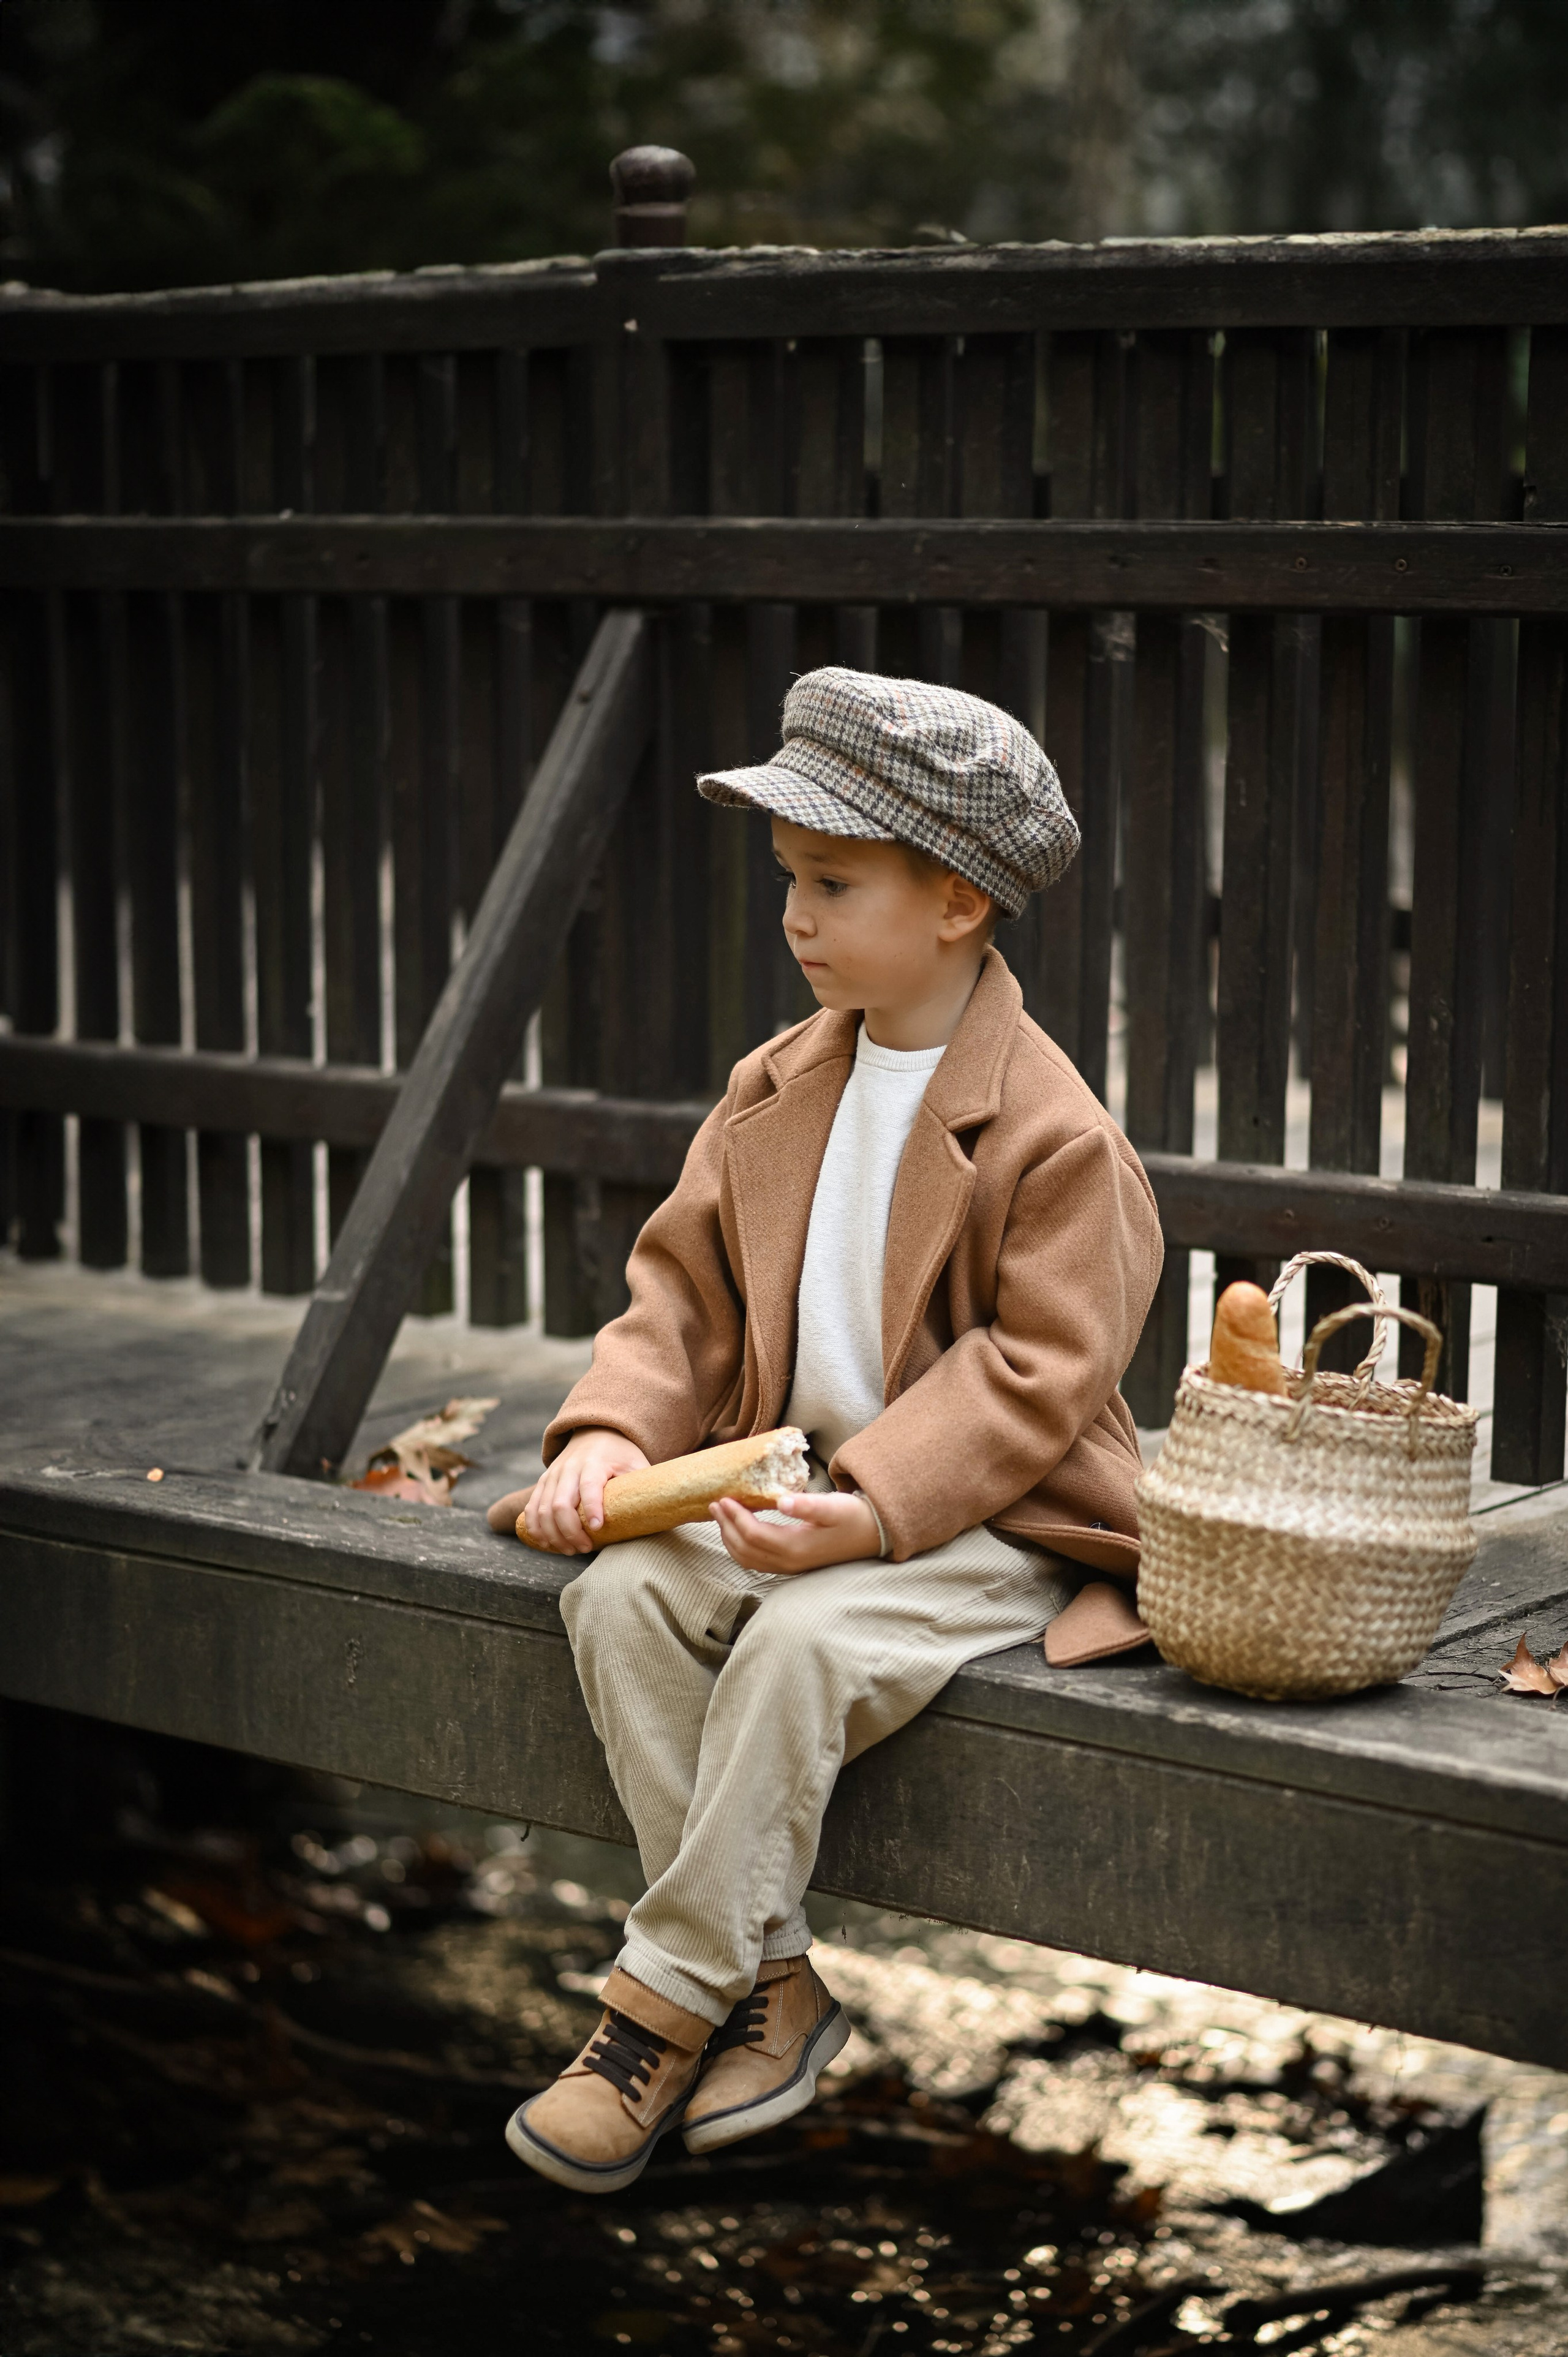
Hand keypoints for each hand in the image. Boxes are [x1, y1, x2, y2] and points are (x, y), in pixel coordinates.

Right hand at [517, 1428, 649, 1554]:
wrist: (597, 1432)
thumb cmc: (622, 1454)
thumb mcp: (637, 1464)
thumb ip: (644, 1486)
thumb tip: (663, 1513)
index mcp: (594, 1463)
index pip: (589, 1486)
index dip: (591, 1508)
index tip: (597, 1529)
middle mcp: (569, 1468)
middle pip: (560, 1503)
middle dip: (569, 1531)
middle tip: (585, 1548)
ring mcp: (553, 1475)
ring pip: (542, 1509)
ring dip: (553, 1535)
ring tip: (571, 1550)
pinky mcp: (544, 1483)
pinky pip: (532, 1508)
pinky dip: (535, 1528)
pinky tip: (547, 1543)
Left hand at [709, 1489, 880, 1574]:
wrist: (872, 1535)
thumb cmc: (853, 1517)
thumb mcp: (832, 1506)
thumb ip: (806, 1505)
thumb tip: (781, 1501)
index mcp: (795, 1548)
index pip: (754, 1535)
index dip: (735, 1517)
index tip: (723, 1498)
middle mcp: (788, 1562)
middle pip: (745, 1549)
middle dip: (726, 1527)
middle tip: (714, 1504)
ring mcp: (789, 1567)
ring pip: (748, 1559)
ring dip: (730, 1538)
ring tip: (721, 1516)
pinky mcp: (792, 1565)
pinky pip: (757, 1561)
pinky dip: (741, 1546)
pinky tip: (739, 1531)